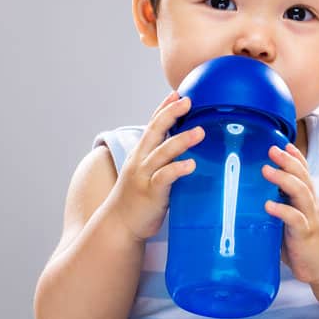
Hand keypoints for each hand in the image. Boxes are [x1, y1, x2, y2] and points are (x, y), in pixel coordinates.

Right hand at [106, 91, 204, 241]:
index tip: (177, 93)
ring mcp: (144, 175)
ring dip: (181, 140)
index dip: (164, 108)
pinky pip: (165, 177)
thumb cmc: (138, 197)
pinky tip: (191, 164)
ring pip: (163, 152)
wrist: (119, 225)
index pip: (152, 125)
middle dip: (171, 114)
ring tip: (200, 131)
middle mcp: (140, 160)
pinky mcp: (151, 193)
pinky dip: (178, 169)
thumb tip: (185, 146)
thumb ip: (161, 158)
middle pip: (155, 131)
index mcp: (141, 153)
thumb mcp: (146, 172)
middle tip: (188, 100)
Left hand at [262, 143, 318, 284]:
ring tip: (266, 170)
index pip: (304, 172)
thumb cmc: (302, 240)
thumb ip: (279, 205)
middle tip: (272, 149)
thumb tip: (249, 194)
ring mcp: (310, 218)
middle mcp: (311, 204)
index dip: (295, 157)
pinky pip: (295, 219)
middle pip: (303, 177)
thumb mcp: (291, 218)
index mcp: (308, 199)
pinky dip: (282, 210)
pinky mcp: (305, 235)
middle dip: (288, 161)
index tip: (283, 144)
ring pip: (302, 193)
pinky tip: (269, 205)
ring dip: (284, 179)